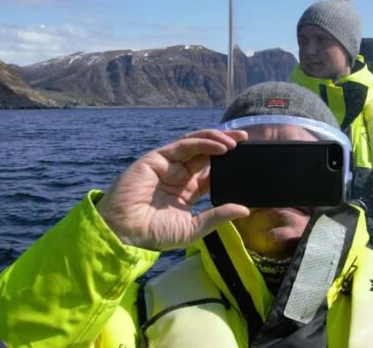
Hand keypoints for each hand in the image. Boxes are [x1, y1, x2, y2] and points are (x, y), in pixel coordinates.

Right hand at [96, 129, 249, 250]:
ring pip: (196, 143)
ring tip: (237, 139)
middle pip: (206, 153)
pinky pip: (184, 145)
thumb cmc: (153, 234)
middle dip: (227, 143)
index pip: (211, 171)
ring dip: (217, 138)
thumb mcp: (193, 228)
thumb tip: (244, 210)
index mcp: (186, 190)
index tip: (248, 159)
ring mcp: (168, 165)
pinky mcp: (157, 158)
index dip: (228, 163)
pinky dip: (204, 142)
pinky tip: (221, 147)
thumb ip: (217, 217)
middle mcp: (178, 174)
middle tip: (246, 139)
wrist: (124, 232)